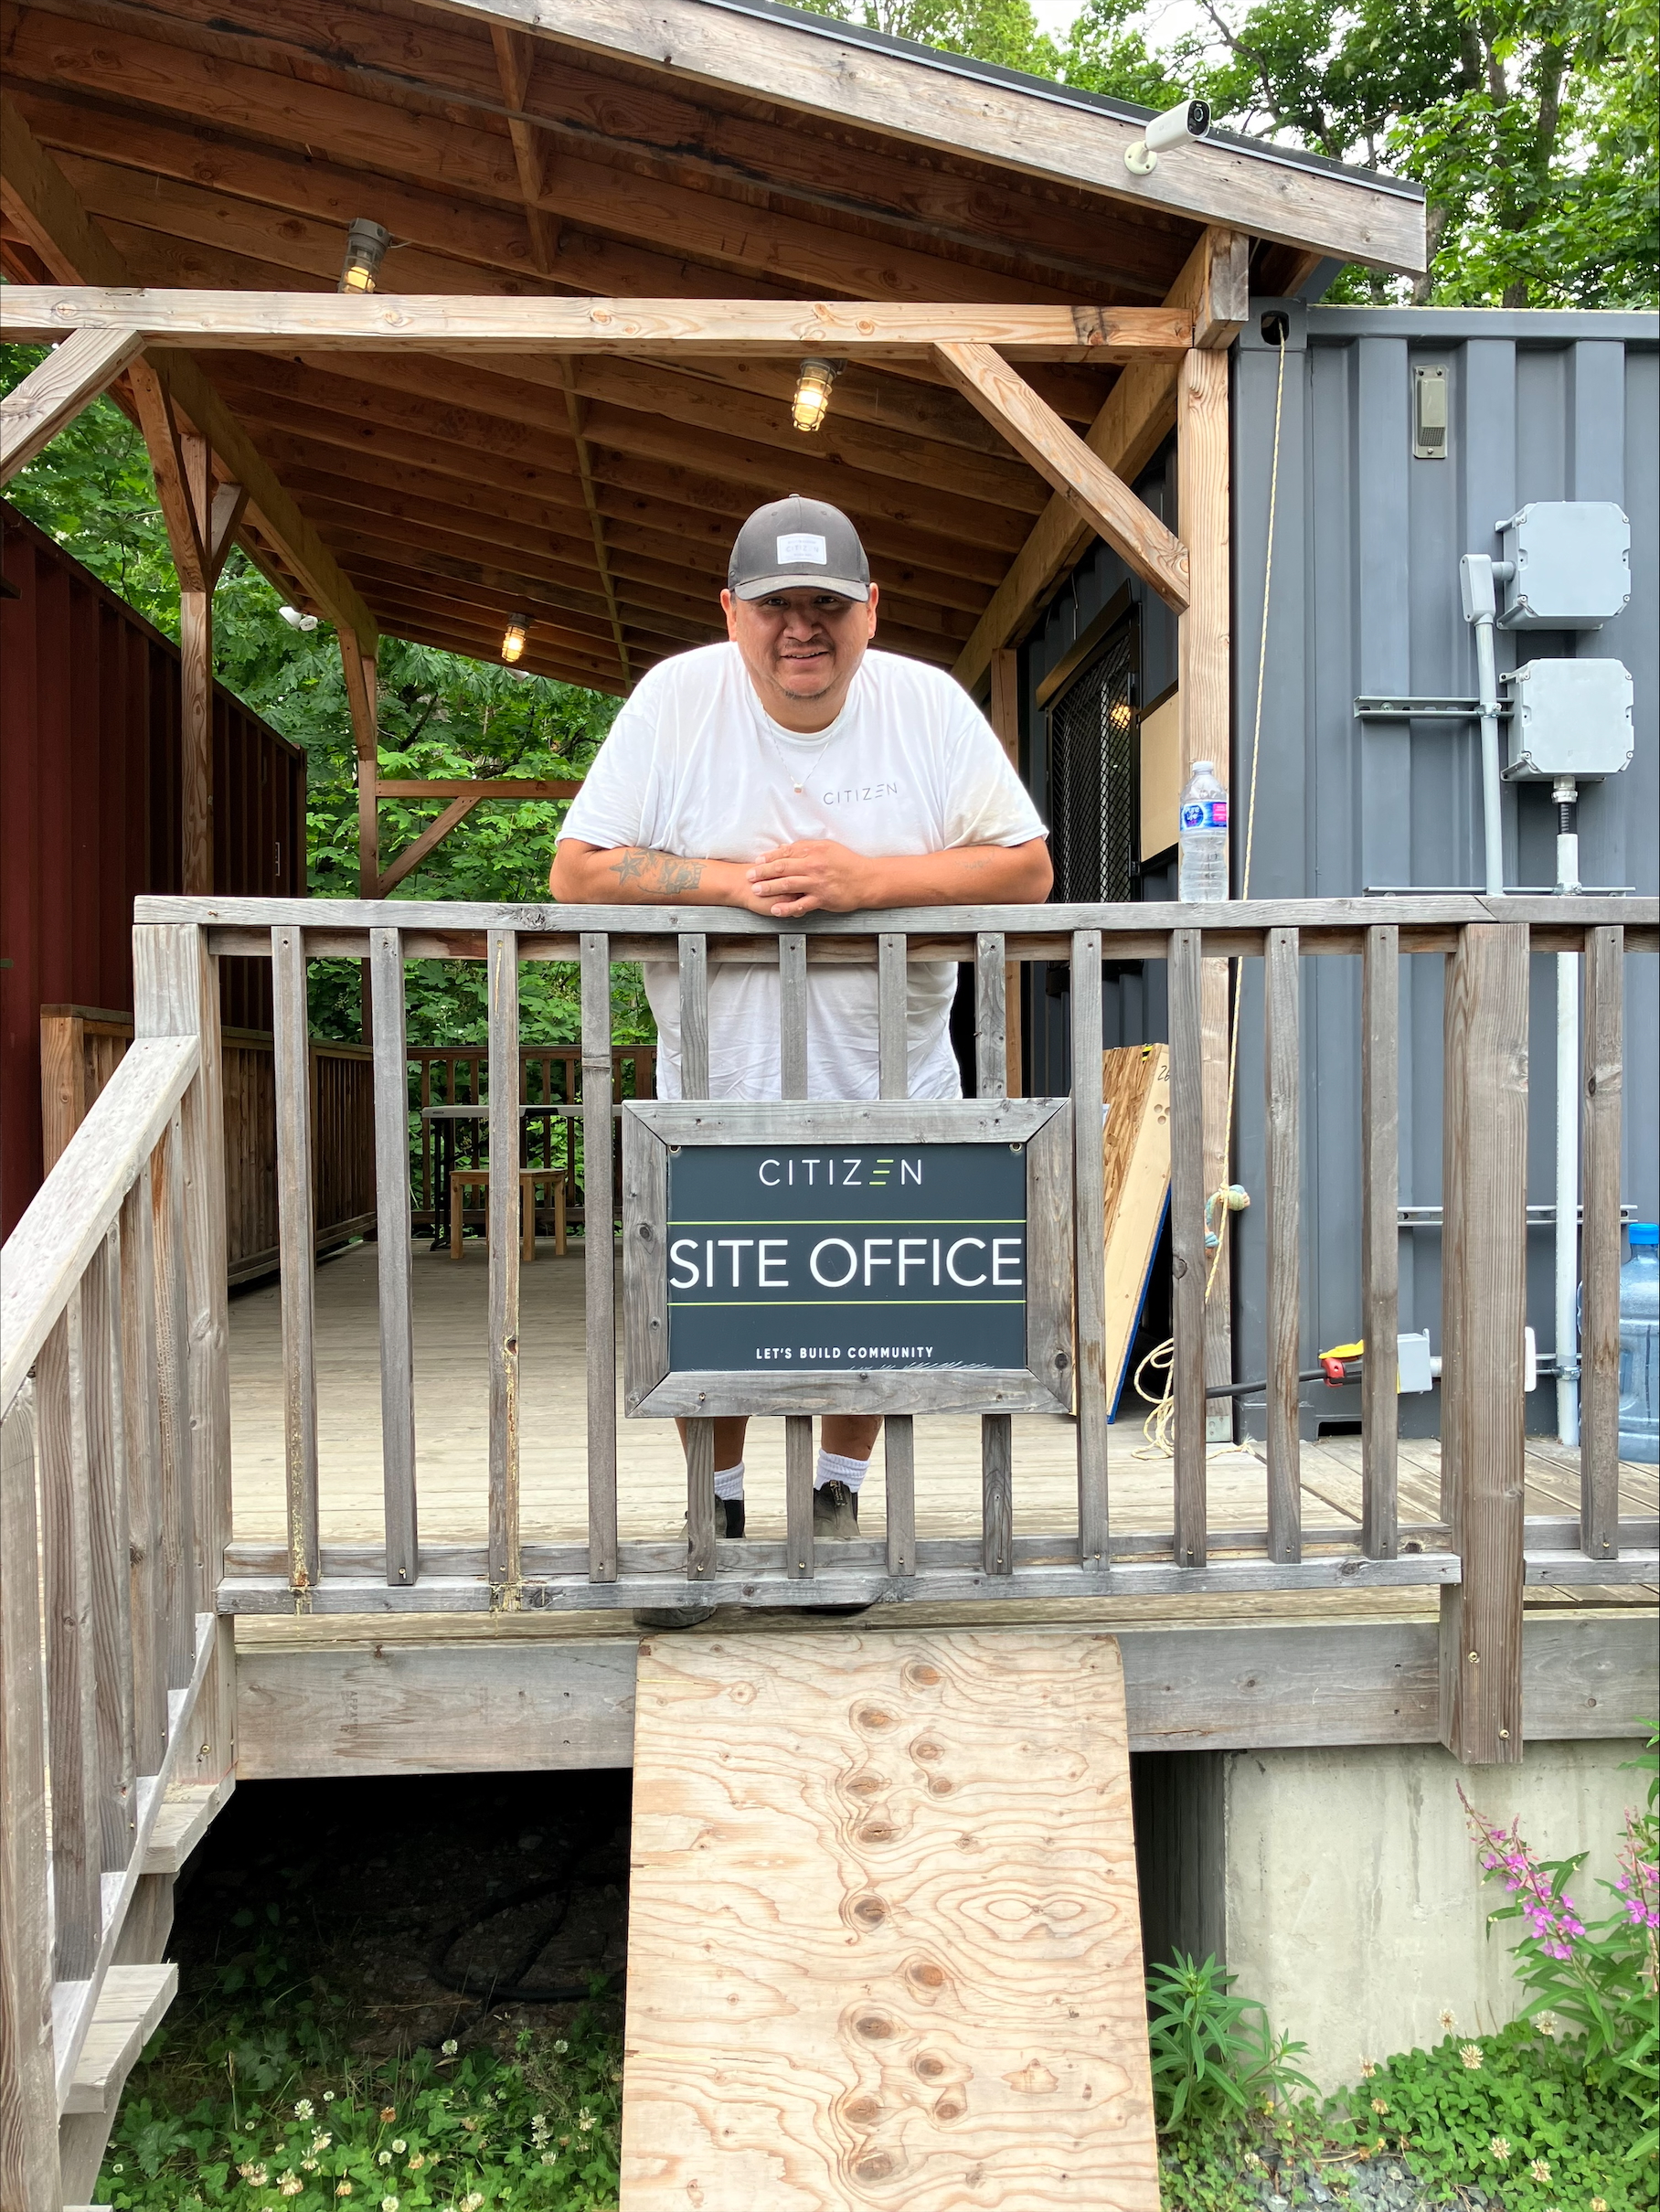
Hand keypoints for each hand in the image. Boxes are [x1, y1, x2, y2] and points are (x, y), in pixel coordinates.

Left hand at [743, 838, 877, 916]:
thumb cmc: (848, 863)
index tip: (757, 861)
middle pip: (782, 868)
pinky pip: (801, 904)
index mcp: (813, 851)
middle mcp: (813, 866)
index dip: (769, 858)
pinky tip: (776, 909)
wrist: (866, 880)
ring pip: (788, 885)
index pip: (785, 853)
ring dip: (770, 888)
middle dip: (763, 872)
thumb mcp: (827, 847)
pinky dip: (787, 907)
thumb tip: (786, 848)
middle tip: (749, 876)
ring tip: (757, 890)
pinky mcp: (822, 898)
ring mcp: (817, 883)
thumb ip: (806, 847)